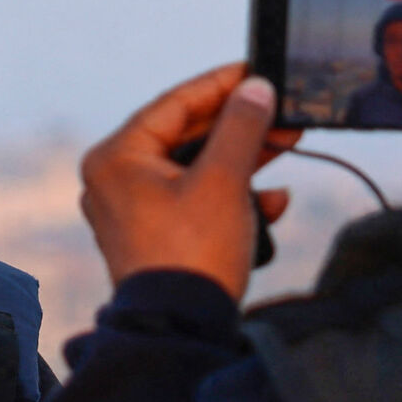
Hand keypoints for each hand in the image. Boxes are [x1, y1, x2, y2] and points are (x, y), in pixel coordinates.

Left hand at [78, 64, 295, 299]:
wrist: (181, 330)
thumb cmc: (192, 254)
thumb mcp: (223, 181)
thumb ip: (241, 127)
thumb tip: (255, 88)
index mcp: (117, 158)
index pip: (174, 103)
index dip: (221, 85)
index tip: (257, 71)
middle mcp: (115, 181)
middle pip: (186, 135)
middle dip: (241, 127)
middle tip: (281, 111)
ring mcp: (132, 211)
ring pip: (195, 169)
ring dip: (243, 162)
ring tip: (286, 146)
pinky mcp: (154, 236)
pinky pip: (194, 202)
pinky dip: (231, 198)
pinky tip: (272, 203)